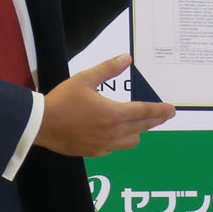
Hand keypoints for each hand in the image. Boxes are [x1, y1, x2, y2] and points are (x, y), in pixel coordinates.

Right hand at [36, 54, 175, 156]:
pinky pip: (116, 147)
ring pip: (132, 140)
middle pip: (143, 127)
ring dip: (138, 130)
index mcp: (113, 114)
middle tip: (165, 115)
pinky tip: (114, 130)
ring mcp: (104, 145)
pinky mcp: (95, 153)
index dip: (159, 110)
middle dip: (155, 120)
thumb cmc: (62, 100)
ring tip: (138, 121)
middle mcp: (112, 133)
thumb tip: (127, 58)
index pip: (144, 112)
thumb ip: (108, 69)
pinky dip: (120, 139)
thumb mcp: (85, 79)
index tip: (172, 110)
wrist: (41, 125)